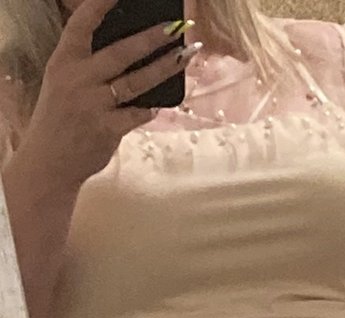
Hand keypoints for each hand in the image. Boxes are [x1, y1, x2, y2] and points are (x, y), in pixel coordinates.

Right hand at [25, 0, 195, 191]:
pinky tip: (159, 103)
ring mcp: (93, 106)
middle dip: (151, 38)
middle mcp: (78, 80)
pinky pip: (138, 114)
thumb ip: (88, 64)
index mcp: (63, 61)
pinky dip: (150, 108)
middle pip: (121, 52)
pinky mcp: (107, 130)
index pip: (82, 23)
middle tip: (175, 26)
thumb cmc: (60, 118)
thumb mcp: (63, 82)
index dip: (100, 4)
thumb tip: (131, 46)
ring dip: (164, 67)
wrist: (49, 165)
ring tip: (185, 55)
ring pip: (137, 82)